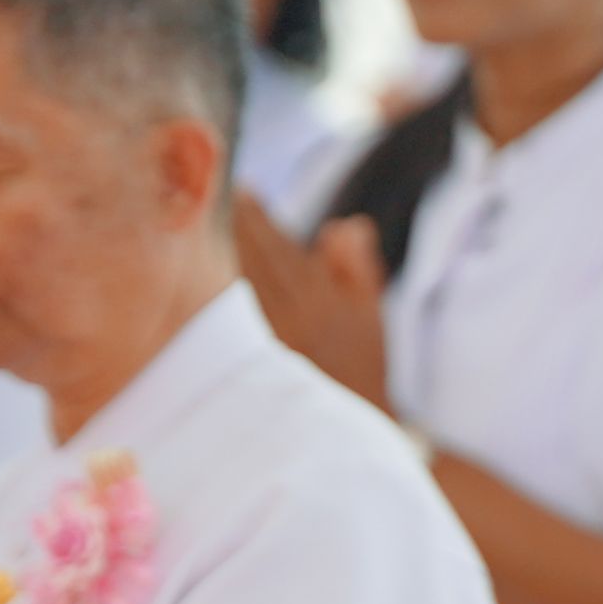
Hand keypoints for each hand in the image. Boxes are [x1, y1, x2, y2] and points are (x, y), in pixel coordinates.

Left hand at [235, 191, 391, 408]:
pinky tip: (233, 262)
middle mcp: (290, 314)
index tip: (246, 190)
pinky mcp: (262, 344)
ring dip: (236, 247)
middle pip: (257, 260)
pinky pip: (245, 300)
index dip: (261, 218)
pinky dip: (239, 274)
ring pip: (247, 279)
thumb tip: (342, 223)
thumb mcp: (371, 309)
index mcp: (319, 301)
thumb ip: (357, 264)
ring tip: (231, 221)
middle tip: (233, 197)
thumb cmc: (364, 360)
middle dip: (242, 226)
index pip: (281, 248)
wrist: (351, 413)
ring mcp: (272, 330)